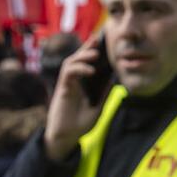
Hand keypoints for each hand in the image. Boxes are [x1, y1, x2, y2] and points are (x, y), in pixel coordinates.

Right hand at [45, 40, 105, 160]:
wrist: (66, 137)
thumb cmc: (80, 124)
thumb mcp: (98, 107)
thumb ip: (104, 94)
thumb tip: (114, 79)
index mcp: (82, 84)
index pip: (87, 64)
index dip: (92, 52)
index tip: (102, 43)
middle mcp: (73, 81)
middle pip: (77, 59)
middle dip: (86, 47)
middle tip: (97, 39)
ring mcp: (67, 84)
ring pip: (71, 62)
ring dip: (82, 55)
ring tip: (95, 54)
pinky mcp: (62, 89)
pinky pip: (68, 73)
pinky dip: (79, 68)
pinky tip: (90, 70)